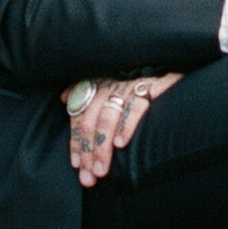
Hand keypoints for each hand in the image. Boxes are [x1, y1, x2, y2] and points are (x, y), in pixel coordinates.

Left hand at [65, 74, 180, 187]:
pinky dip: (127, 125)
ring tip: (101, 169)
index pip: (80, 116)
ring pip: (108, 118)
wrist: (164, 51)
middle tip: (89, 177)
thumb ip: (85, 88)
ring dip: (103, 146)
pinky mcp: (151, 84)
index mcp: (98, 84)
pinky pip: (136, 107)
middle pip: (91, 121)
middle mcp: (110, 85)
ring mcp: (129, 85)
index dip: (77, 141)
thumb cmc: (134, 69)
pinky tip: (121, 144)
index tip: (77, 165)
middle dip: (88, 152)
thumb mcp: (107, 74)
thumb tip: (64, 98)